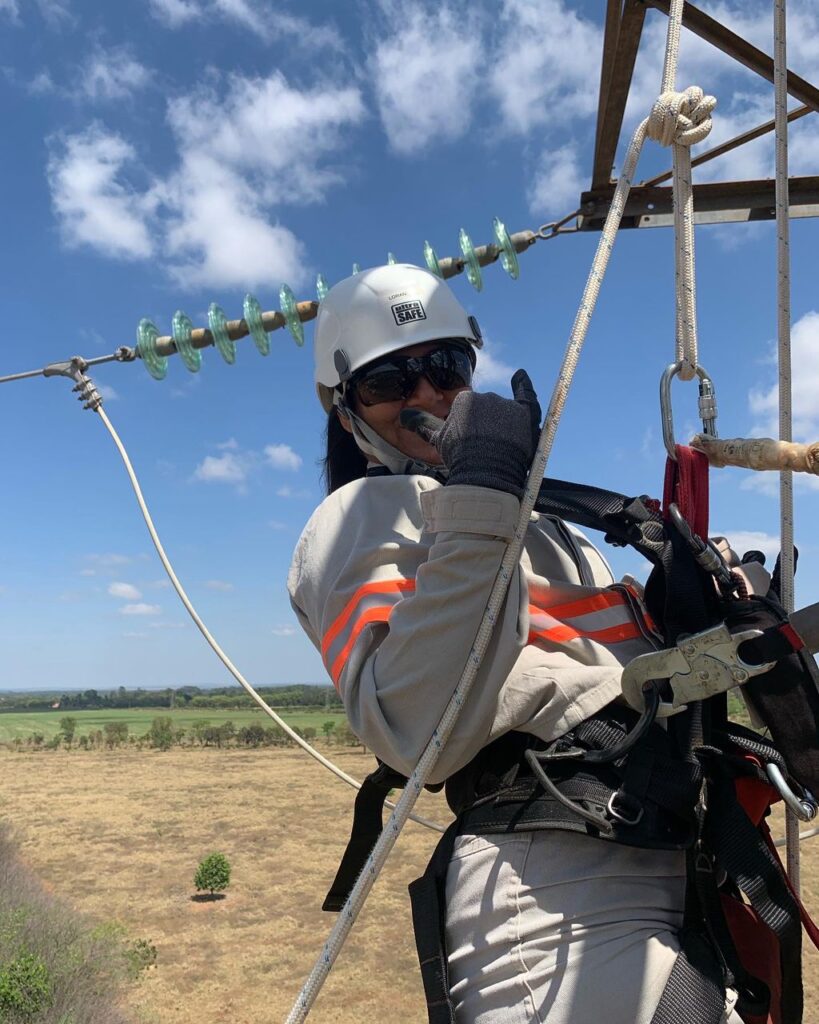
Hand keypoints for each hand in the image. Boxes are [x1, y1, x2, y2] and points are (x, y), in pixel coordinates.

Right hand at [399, 370, 540, 497]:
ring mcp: (507, 404)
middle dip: (488, 422)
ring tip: (503, 443)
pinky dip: (524, 385)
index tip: (473, 439)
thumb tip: (404, 417)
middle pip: (488, 406)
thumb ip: (422, 424)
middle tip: (487, 445)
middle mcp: (486, 396)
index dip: (472, 424)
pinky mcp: (525, 412)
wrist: (485, 473)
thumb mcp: (438, 439)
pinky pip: (527, 394)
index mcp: (464, 400)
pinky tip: (520, 377)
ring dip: (505, 420)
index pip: (469, 408)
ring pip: (505, 408)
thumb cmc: (461, 457)